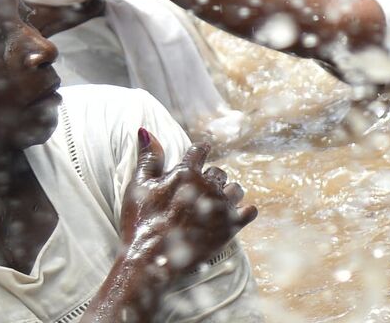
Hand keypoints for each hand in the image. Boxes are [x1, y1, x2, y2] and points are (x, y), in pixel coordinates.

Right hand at [117, 131, 256, 280]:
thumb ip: (148, 158)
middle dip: (211, 178)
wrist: (150, 258)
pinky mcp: (232, 226)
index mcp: (187, 172)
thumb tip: (145, 130)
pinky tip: (236, 214)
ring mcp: (222, 205)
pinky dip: (245, 211)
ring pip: (235, 189)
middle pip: (218, 172)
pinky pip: (250, 211)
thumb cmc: (141, 222)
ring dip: (228, 193)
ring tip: (217, 203)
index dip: (201, 150)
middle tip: (200, 190)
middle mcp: (208, 185)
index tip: (202, 151)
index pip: (200, 151)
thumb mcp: (139, 186)